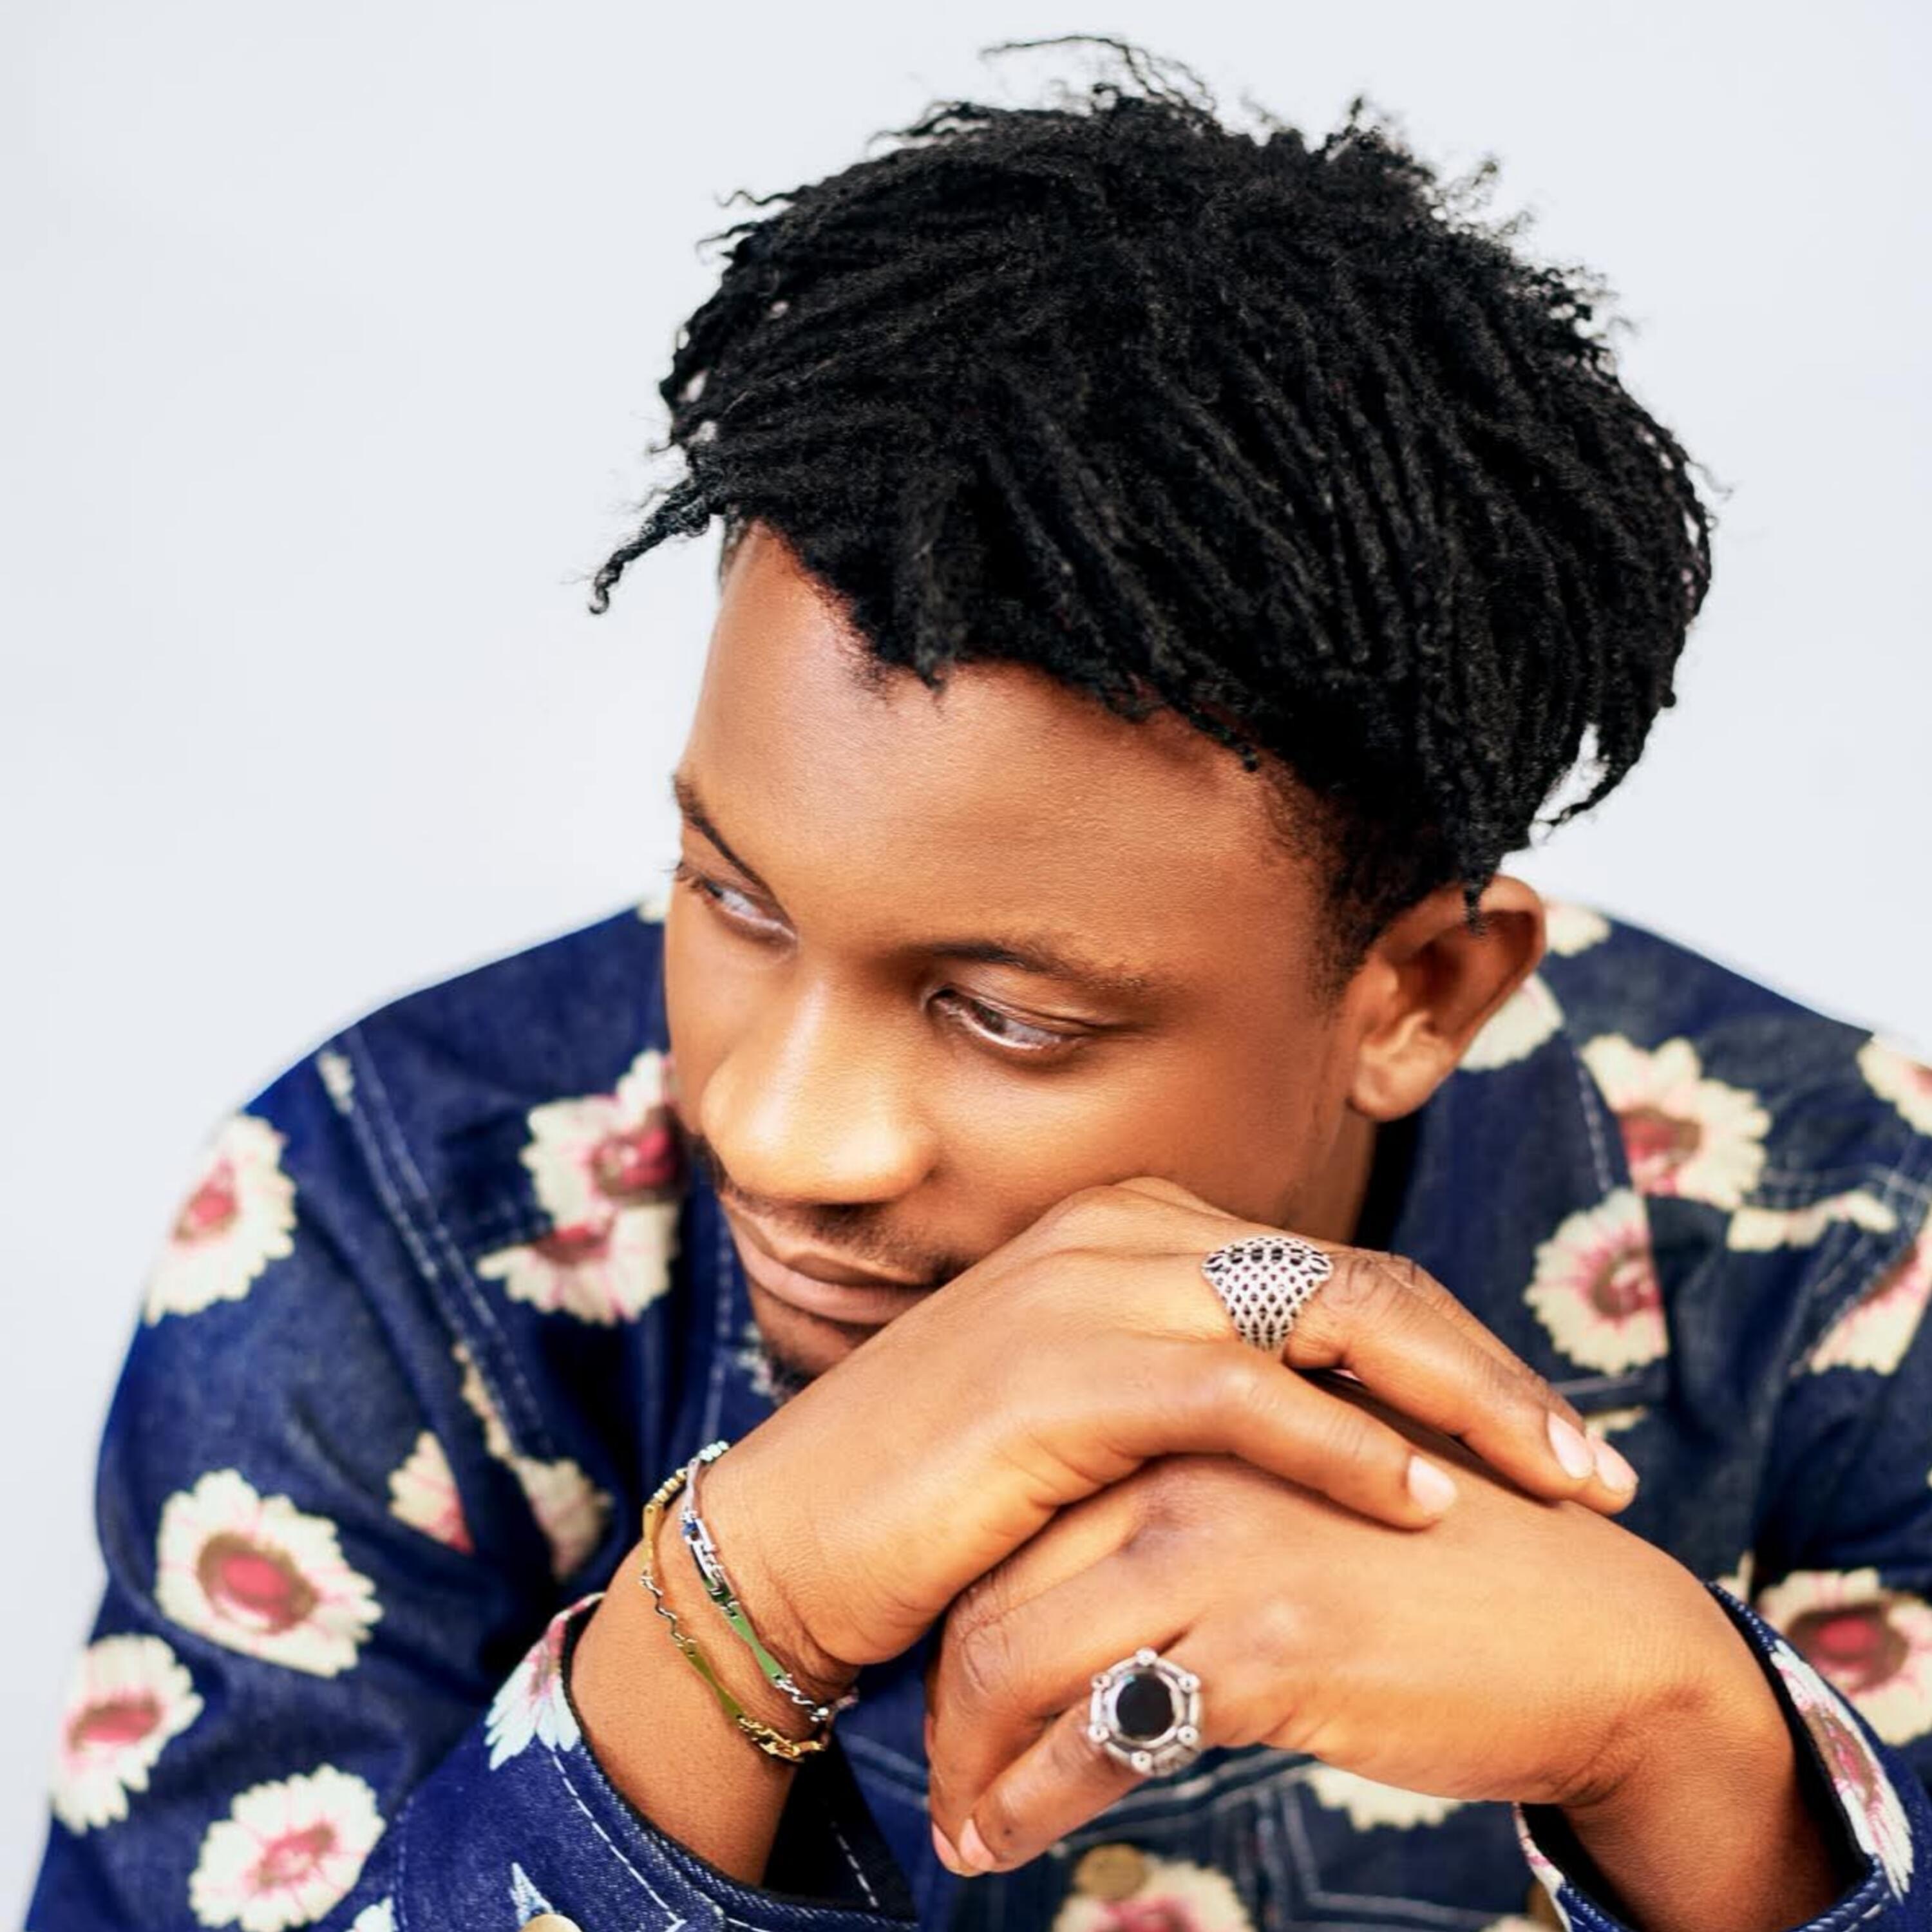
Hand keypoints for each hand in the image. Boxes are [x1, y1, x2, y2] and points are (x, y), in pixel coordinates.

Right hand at [701, 1176, 1637, 1689]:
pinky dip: (1345, 1446)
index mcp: (1131, 1228)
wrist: (789, 1543)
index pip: (1339, 1271)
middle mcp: (1118, 1231)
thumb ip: (1191, 1388)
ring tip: (1560, 1486)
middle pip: (1360, 1280)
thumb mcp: (1088, 1417)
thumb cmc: (945, 1497)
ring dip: (1463, 1403)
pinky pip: (1239, 1394)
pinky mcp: (1059, 1371)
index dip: (1457, 1350)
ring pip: (1328, 1318)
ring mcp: (1087, 1288)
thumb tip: (1328, 1432)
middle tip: (1598, 1466)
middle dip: (1495, 1370)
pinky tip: (1424, 1505)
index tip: (1544, 1438)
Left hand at [920, 1389, 1826, 1931]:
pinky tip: (1020, 1837)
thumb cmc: (1442, 1575)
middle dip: (947, 1701)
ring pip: (1017, 1655)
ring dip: (972, 1763)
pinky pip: (1102, 1732)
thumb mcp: (1290, 1499)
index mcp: (1186, 1405)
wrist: (1597, 1636)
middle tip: (940, 1786)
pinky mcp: (1266, 1641)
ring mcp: (1222, 1542)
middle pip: (992, 1580)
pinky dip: (1037, 1800)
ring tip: (965, 1831)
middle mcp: (1186, 1455)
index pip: (1013, 1508)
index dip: (959, 1606)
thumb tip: (1060, 1594)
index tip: (943, 1693)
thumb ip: (1179, 1512)